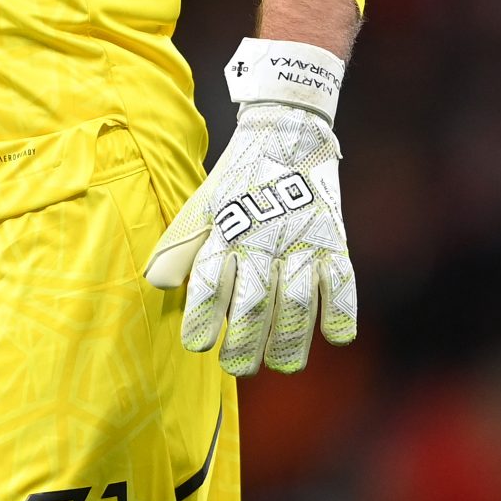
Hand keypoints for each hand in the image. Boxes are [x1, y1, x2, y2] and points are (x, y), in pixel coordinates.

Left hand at [144, 40, 356, 374]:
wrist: (287, 132)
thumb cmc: (237, 181)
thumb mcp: (202, 205)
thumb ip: (180, 245)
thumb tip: (158, 283)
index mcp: (225, 231)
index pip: (210, 282)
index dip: (203, 317)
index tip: (198, 344)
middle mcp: (262, 239)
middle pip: (254, 303)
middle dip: (245, 344)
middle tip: (238, 368)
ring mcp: (301, 240)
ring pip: (297, 303)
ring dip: (289, 340)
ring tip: (281, 364)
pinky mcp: (335, 240)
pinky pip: (343, 283)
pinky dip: (340, 312)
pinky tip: (334, 336)